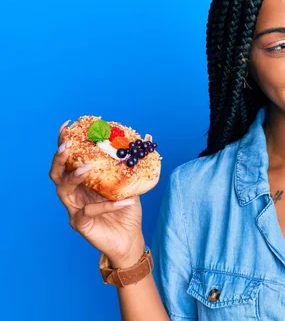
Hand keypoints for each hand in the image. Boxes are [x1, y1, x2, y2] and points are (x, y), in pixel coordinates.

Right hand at [49, 120, 146, 267]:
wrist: (130, 239)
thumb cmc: (127, 211)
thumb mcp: (132, 184)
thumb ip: (135, 164)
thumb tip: (148, 137)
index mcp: (82, 182)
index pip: (68, 160)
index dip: (64, 142)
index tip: (67, 125)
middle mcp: (74, 194)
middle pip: (56, 173)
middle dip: (60, 157)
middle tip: (69, 145)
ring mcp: (74, 210)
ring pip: (63, 190)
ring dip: (75, 176)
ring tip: (88, 167)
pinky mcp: (81, 224)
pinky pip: (89, 212)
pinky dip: (108, 204)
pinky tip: (126, 200)